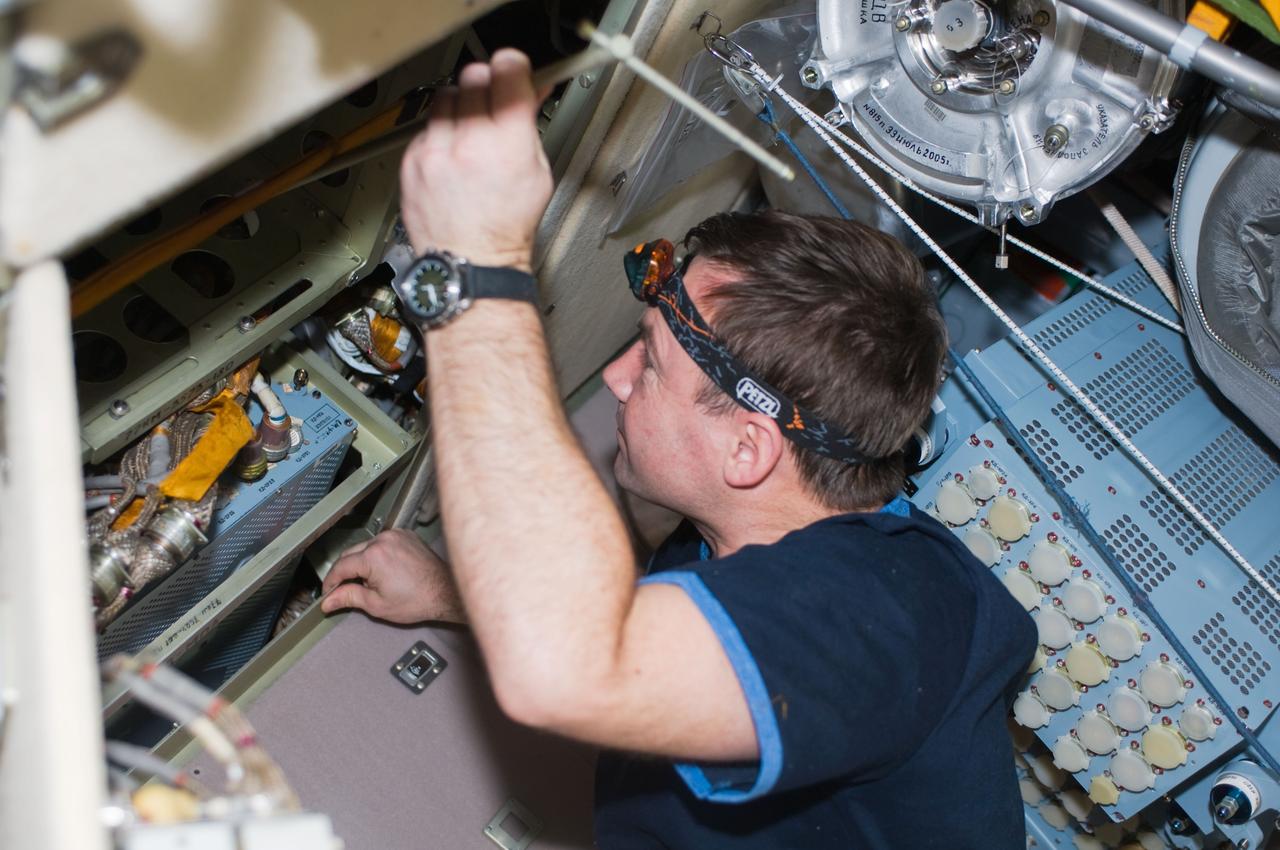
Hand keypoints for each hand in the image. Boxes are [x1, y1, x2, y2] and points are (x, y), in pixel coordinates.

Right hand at [320, 529, 465, 623]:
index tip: (328, 592)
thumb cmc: (418, 600)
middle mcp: (384, 540)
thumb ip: (349, 598)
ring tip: (371, 582)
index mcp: (373, 556)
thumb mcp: (376, 605)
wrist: (444, 592)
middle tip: (345, 590)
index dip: (331, 582)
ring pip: (365, 546)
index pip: (340, 566)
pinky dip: (378, 554)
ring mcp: (396, 535)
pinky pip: (382, 542)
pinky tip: (384, 571)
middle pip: (350, 554)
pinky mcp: (405, 535)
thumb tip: (329, 601)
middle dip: (345, 572)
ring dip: (362, 562)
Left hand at [399, 49, 552, 270]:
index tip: (513, 70)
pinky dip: (440, 133)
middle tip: (493, 102)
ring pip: (445, 96)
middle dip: (486, 85)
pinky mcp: (412, 160)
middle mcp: (468, 143)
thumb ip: (529, 125)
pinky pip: (426, 126)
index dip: (512, 67)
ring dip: (460, 106)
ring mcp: (435, 151)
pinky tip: (452, 154)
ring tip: (470, 131)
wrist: (471, 262)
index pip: (507, 72)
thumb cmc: (505, 226)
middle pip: (473, 77)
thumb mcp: (537, 172)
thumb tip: (529, 92)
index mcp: (508, 145)